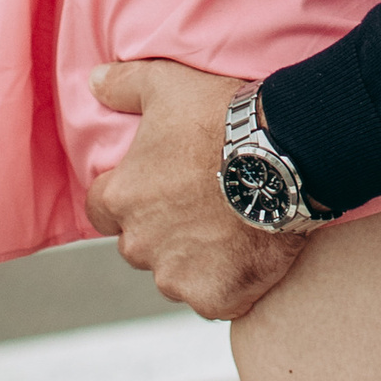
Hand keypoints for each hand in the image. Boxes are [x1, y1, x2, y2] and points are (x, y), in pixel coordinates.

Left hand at [85, 58, 310, 318]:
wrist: (287, 156)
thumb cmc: (222, 118)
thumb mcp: (167, 85)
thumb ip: (123, 85)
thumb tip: (93, 82)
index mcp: (123, 199)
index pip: (102, 210)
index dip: (127, 196)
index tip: (157, 185)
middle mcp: (140, 245)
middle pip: (140, 243)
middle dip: (162, 229)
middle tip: (201, 203)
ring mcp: (178, 277)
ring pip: (175, 274)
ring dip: (193, 259)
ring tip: (230, 228)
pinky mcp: (216, 298)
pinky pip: (213, 298)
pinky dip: (227, 283)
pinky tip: (248, 254)